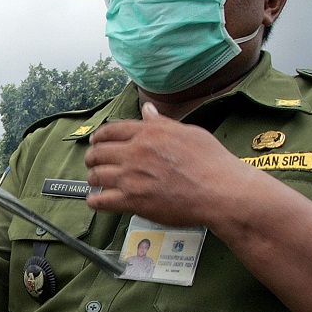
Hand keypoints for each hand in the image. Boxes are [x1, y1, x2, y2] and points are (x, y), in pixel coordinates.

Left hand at [84, 102, 251, 227]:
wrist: (220, 191)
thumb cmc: (211, 162)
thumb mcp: (189, 132)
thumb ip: (162, 123)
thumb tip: (148, 110)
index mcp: (149, 133)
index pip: (112, 130)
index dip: (99, 136)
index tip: (96, 141)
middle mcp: (136, 152)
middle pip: (99, 152)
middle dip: (92, 157)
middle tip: (92, 162)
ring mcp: (132, 177)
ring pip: (96, 175)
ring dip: (92, 178)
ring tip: (94, 181)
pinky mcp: (132, 200)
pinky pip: (102, 201)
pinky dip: (95, 201)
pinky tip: (96, 201)